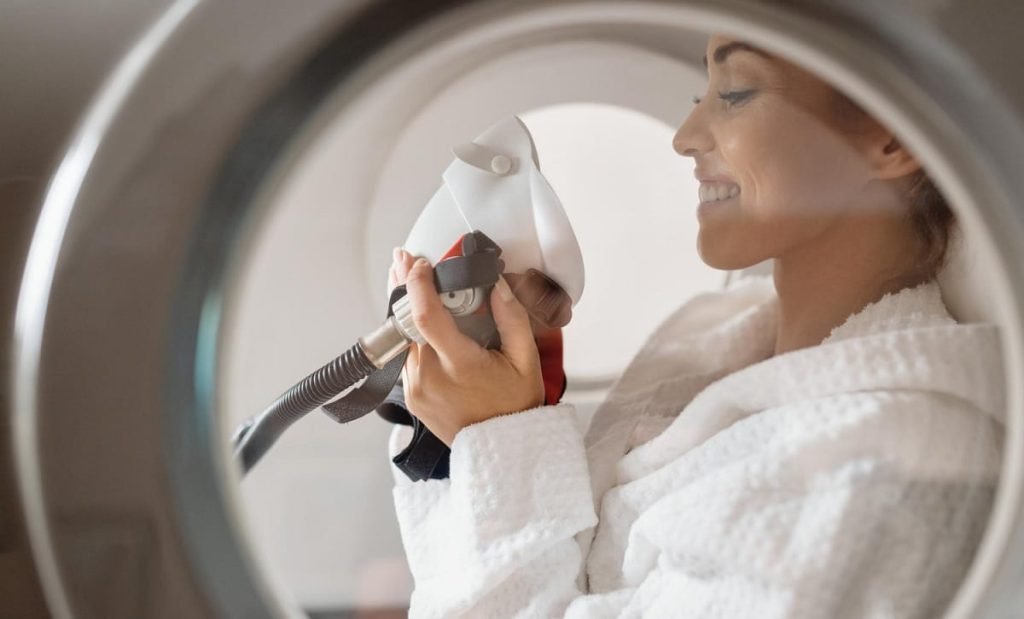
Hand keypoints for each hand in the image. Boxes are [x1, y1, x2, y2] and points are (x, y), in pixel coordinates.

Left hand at [388, 248, 544, 444]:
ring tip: (411, 280)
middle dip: (404, 286)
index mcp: (460, 365)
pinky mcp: (412, 396)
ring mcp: (417, 388)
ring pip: (405, 336)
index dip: (418, 285)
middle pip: (408, 321)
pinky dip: (412, 334)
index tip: (420, 263)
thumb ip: (512, 319)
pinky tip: (419, 319)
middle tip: (402, 258)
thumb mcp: (527, 361)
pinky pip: (408, 355)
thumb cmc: (516, 407)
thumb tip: (497, 285)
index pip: (426, 317)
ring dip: (407, 309)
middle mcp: (431, 376)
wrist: (503, 451)